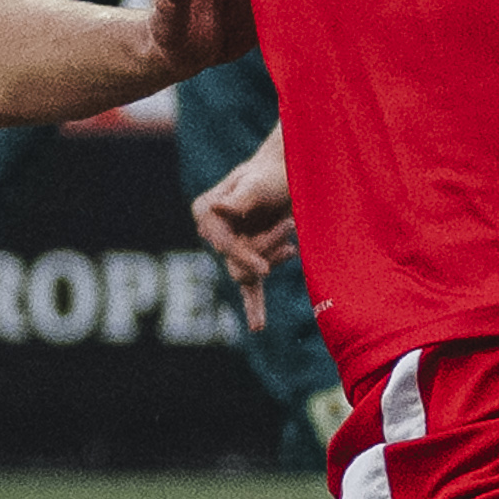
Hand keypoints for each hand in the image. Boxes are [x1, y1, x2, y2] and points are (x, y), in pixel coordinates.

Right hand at [191, 132, 296, 319]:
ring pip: (250, 272)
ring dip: (274, 254)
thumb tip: (219, 208)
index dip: (243, 255)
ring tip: (290, 224)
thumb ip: (239, 199)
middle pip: (236, 262)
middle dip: (265, 248)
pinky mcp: (252, 257)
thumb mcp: (256, 184)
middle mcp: (214, 231)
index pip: (221, 245)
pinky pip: (251, 288)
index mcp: (206, 212)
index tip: (264, 269)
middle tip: (289, 223)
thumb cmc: (272, 173)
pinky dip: (254, 307)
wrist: (292, 172)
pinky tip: (257, 326)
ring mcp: (232, 246)